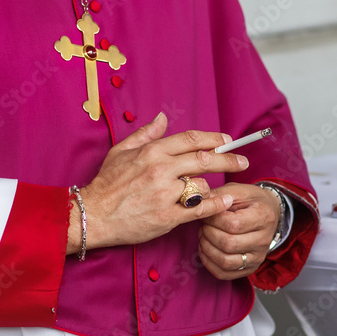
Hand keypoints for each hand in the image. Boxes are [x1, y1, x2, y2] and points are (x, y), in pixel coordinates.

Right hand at [72, 112, 248, 251]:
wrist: (94, 215)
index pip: (191, 139)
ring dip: (211, 186)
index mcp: (152, 152)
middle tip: (242, 161)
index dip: (213, 138)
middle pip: (204, 159)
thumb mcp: (121, 152)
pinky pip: (200, 209)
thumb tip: (162, 118)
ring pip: (202, 185)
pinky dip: (216, 205)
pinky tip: (226, 201)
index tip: (226, 140)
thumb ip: (145, 134)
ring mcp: (165, 194)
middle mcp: (161, 170)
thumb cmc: (106, 184)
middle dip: (228, 158)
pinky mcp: (168, 217)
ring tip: (216, 189)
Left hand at [197, 182, 280, 279]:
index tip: (207, 213)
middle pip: (228, 244)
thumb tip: (198, 202)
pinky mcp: (250, 268)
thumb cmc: (250, 201)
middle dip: (208, 234)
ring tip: (204, 236)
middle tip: (204, 225)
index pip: (233, 224)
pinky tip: (206, 250)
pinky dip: (209, 263)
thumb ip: (218, 195)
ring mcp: (258, 257)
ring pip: (226, 262)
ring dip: (207, 249)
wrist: (268, 213)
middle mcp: (264, 240)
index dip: (213, 219)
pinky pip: (225, 273)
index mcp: (263, 217)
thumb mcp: (237, 191)